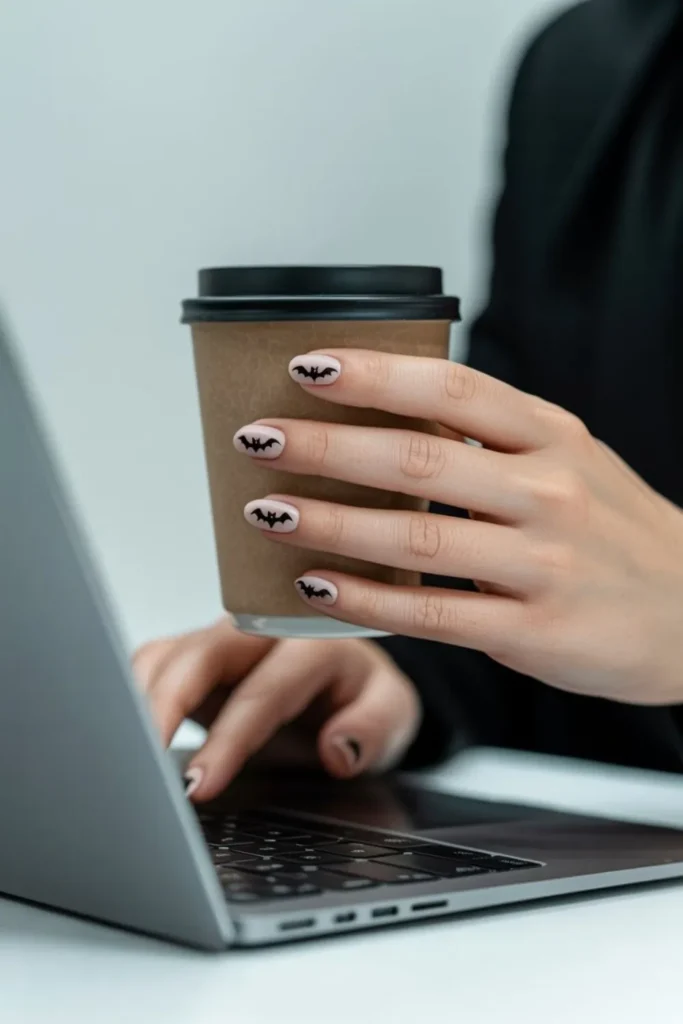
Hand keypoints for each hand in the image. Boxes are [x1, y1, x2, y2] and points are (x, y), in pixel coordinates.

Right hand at [133, 620, 420, 800]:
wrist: (347, 679)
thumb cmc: (364, 696)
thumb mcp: (394, 714)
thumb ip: (374, 727)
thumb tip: (339, 750)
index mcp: (314, 642)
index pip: (263, 693)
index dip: (229, 740)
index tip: (199, 784)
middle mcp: (261, 631)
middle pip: (201, 658)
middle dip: (164, 709)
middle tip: (140, 765)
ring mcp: (223, 639)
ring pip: (169, 657)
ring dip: (140, 701)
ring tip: (123, 756)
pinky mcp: (194, 653)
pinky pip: (154, 663)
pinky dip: (133, 694)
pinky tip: (125, 734)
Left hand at [237, 349, 682, 704]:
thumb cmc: (614, 531)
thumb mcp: (572, 459)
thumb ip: (493, 437)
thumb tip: (385, 413)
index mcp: (553, 436)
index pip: (452, 388)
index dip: (375, 374)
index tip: (306, 366)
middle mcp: (550, 491)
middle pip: (421, 459)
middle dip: (327, 447)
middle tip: (258, 438)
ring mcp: (543, 563)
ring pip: (418, 539)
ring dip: (331, 523)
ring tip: (266, 512)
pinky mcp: (534, 631)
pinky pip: (432, 614)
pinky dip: (365, 600)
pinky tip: (314, 589)